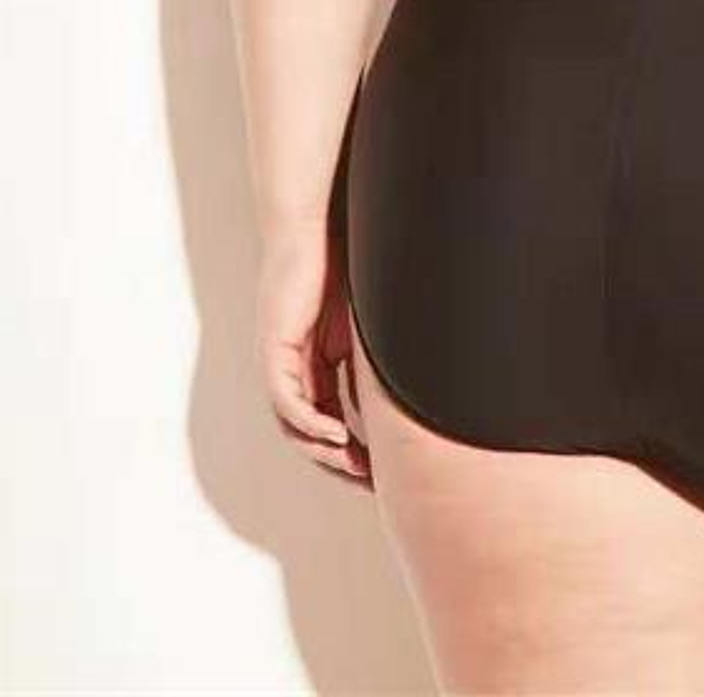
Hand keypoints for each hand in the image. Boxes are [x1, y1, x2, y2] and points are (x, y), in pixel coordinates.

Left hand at [256, 221, 372, 486]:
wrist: (315, 219)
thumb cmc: (347, 252)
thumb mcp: (371, 312)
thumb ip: (384, 342)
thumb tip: (428, 362)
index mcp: (316, 357)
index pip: (332, 415)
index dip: (356, 446)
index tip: (384, 468)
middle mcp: (294, 364)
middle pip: (312, 432)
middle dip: (341, 462)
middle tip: (372, 484)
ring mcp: (282, 358)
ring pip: (297, 426)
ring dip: (326, 453)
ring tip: (358, 469)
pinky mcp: (276, 349)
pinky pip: (289, 404)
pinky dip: (312, 427)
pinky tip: (340, 439)